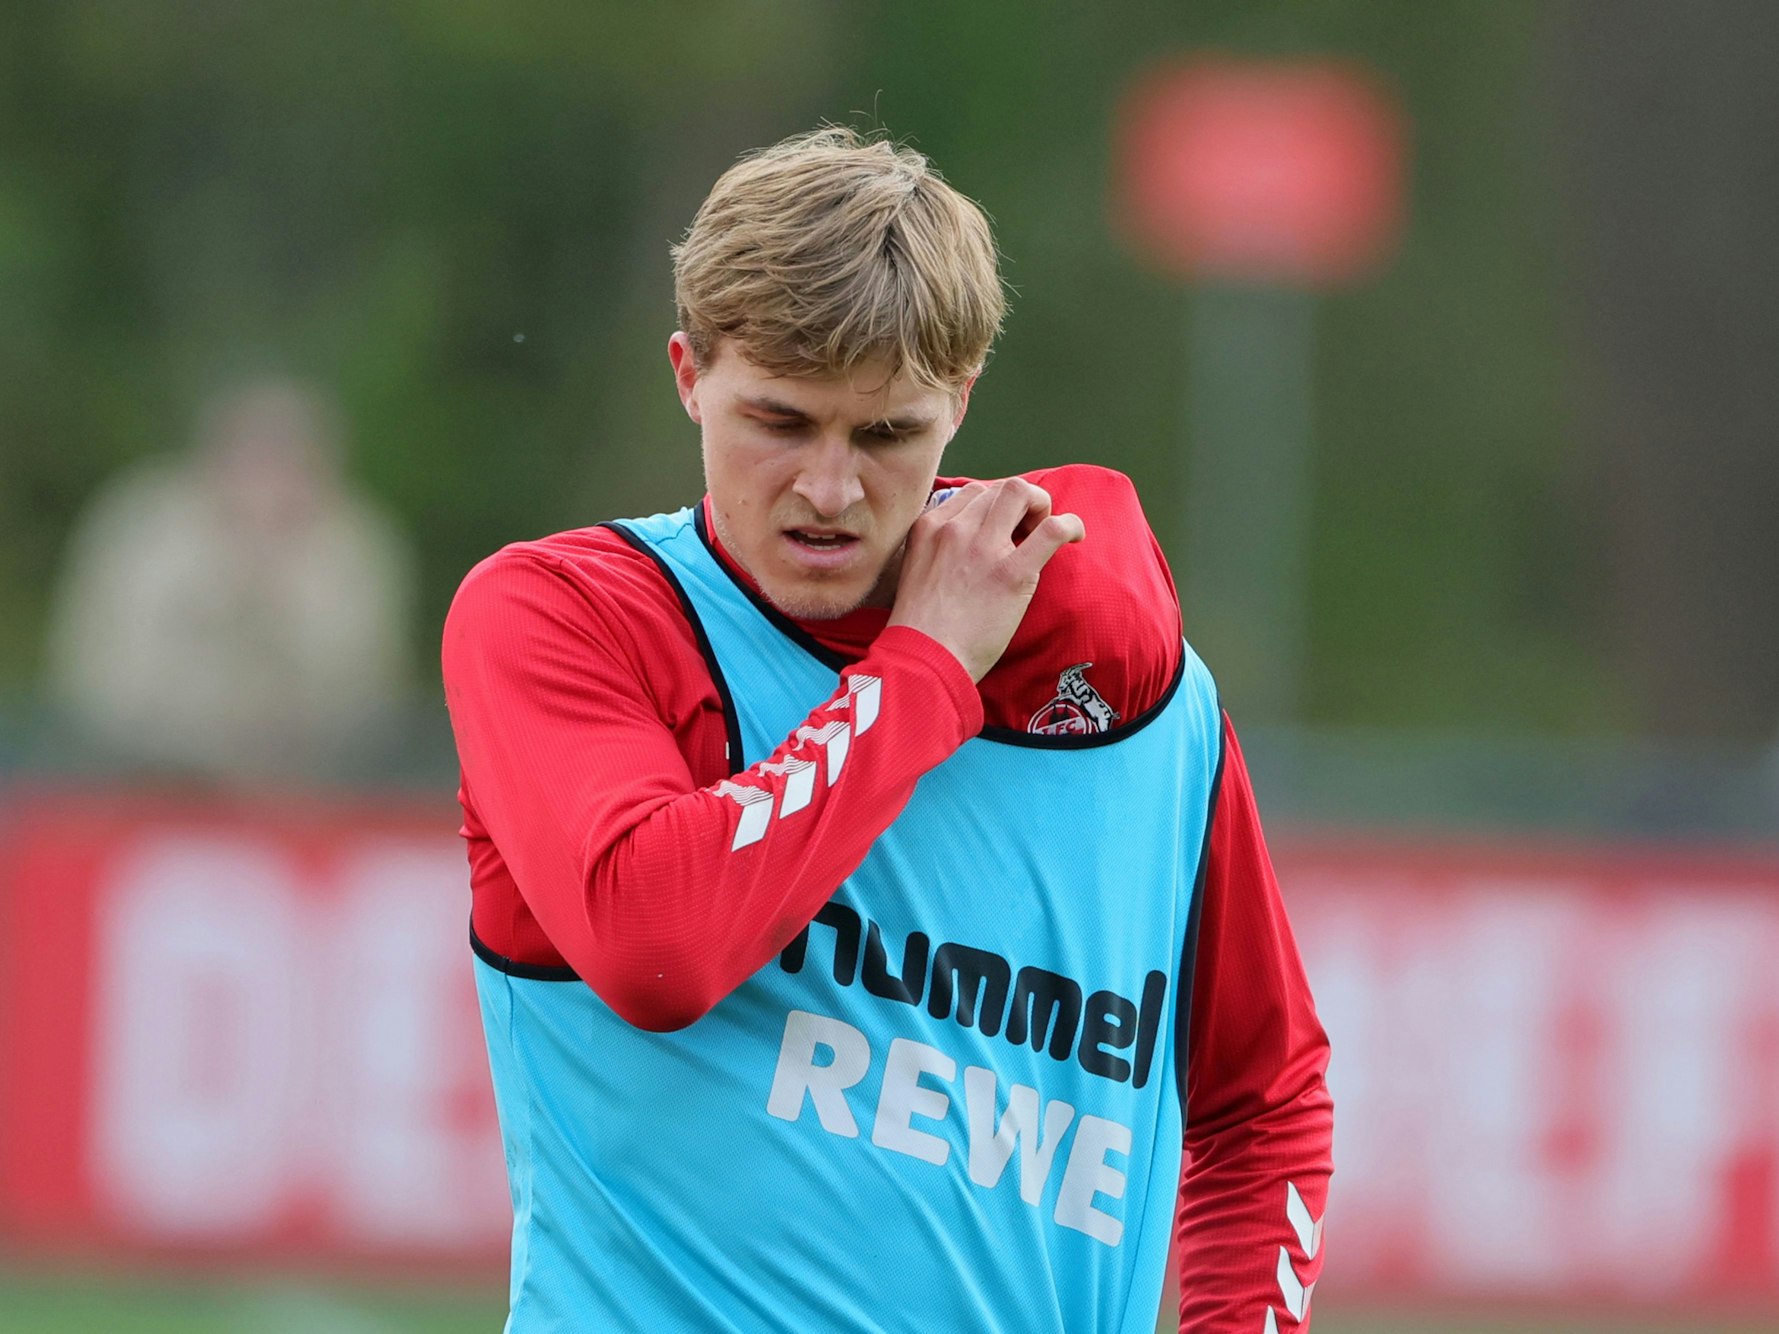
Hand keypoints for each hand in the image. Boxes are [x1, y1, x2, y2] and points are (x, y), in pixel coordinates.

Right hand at [888, 478, 1084, 681]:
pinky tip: (1075, 535)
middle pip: (999, 488)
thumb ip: (936, 551)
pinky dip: (1070, 525)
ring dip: (1042, 506)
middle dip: (1021, 502)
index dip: (995, 506)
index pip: (972, 493)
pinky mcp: (1011, 573)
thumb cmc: (921, 629)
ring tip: (1046, 532)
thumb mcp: (913, 573)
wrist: (924, 660)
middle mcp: (955, 529)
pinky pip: (1051, 531)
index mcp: (929, 528)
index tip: (1003, 529)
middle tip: (1029, 530)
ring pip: (1022, 493)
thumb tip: (965, 550)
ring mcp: (983, 548)